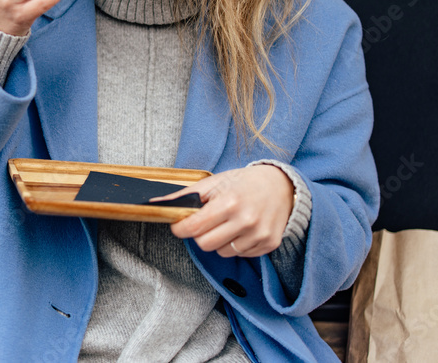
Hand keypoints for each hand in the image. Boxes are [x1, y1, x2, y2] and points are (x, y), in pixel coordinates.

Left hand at [159, 165, 294, 257]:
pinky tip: (241, 229)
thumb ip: (185, 195)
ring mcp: (259, 235)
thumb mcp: (213, 182)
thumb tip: (156, 203)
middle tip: (204, 223)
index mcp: (229, 203)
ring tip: (226, 223)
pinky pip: (239, 254)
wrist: (281, 185)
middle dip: (199, 235)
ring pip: (222, 252)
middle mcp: (246, 221)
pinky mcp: (269, 244)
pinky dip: (235, 245)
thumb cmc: (243, 183)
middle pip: (205, 244)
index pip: (193, 227)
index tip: (179, 225)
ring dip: (218, 241)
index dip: (180, 228)